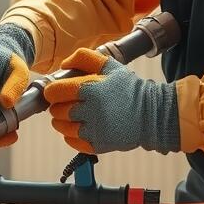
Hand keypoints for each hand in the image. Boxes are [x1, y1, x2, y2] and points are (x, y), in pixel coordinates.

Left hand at [43, 48, 179, 154]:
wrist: (151, 113)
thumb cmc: (128, 88)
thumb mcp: (109, 65)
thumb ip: (83, 58)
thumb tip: (63, 65)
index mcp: (91, 89)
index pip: (55, 91)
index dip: (52, 91)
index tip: (55, 91)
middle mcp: (91, 111)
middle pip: (57, 110)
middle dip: (58, 105)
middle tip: (66, 102)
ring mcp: (95, 131)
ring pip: (62, 127)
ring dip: (62, 121)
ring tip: (72, 115)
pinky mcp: (98, 145)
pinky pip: (72, 142)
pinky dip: (71, 136)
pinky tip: (79, 127)